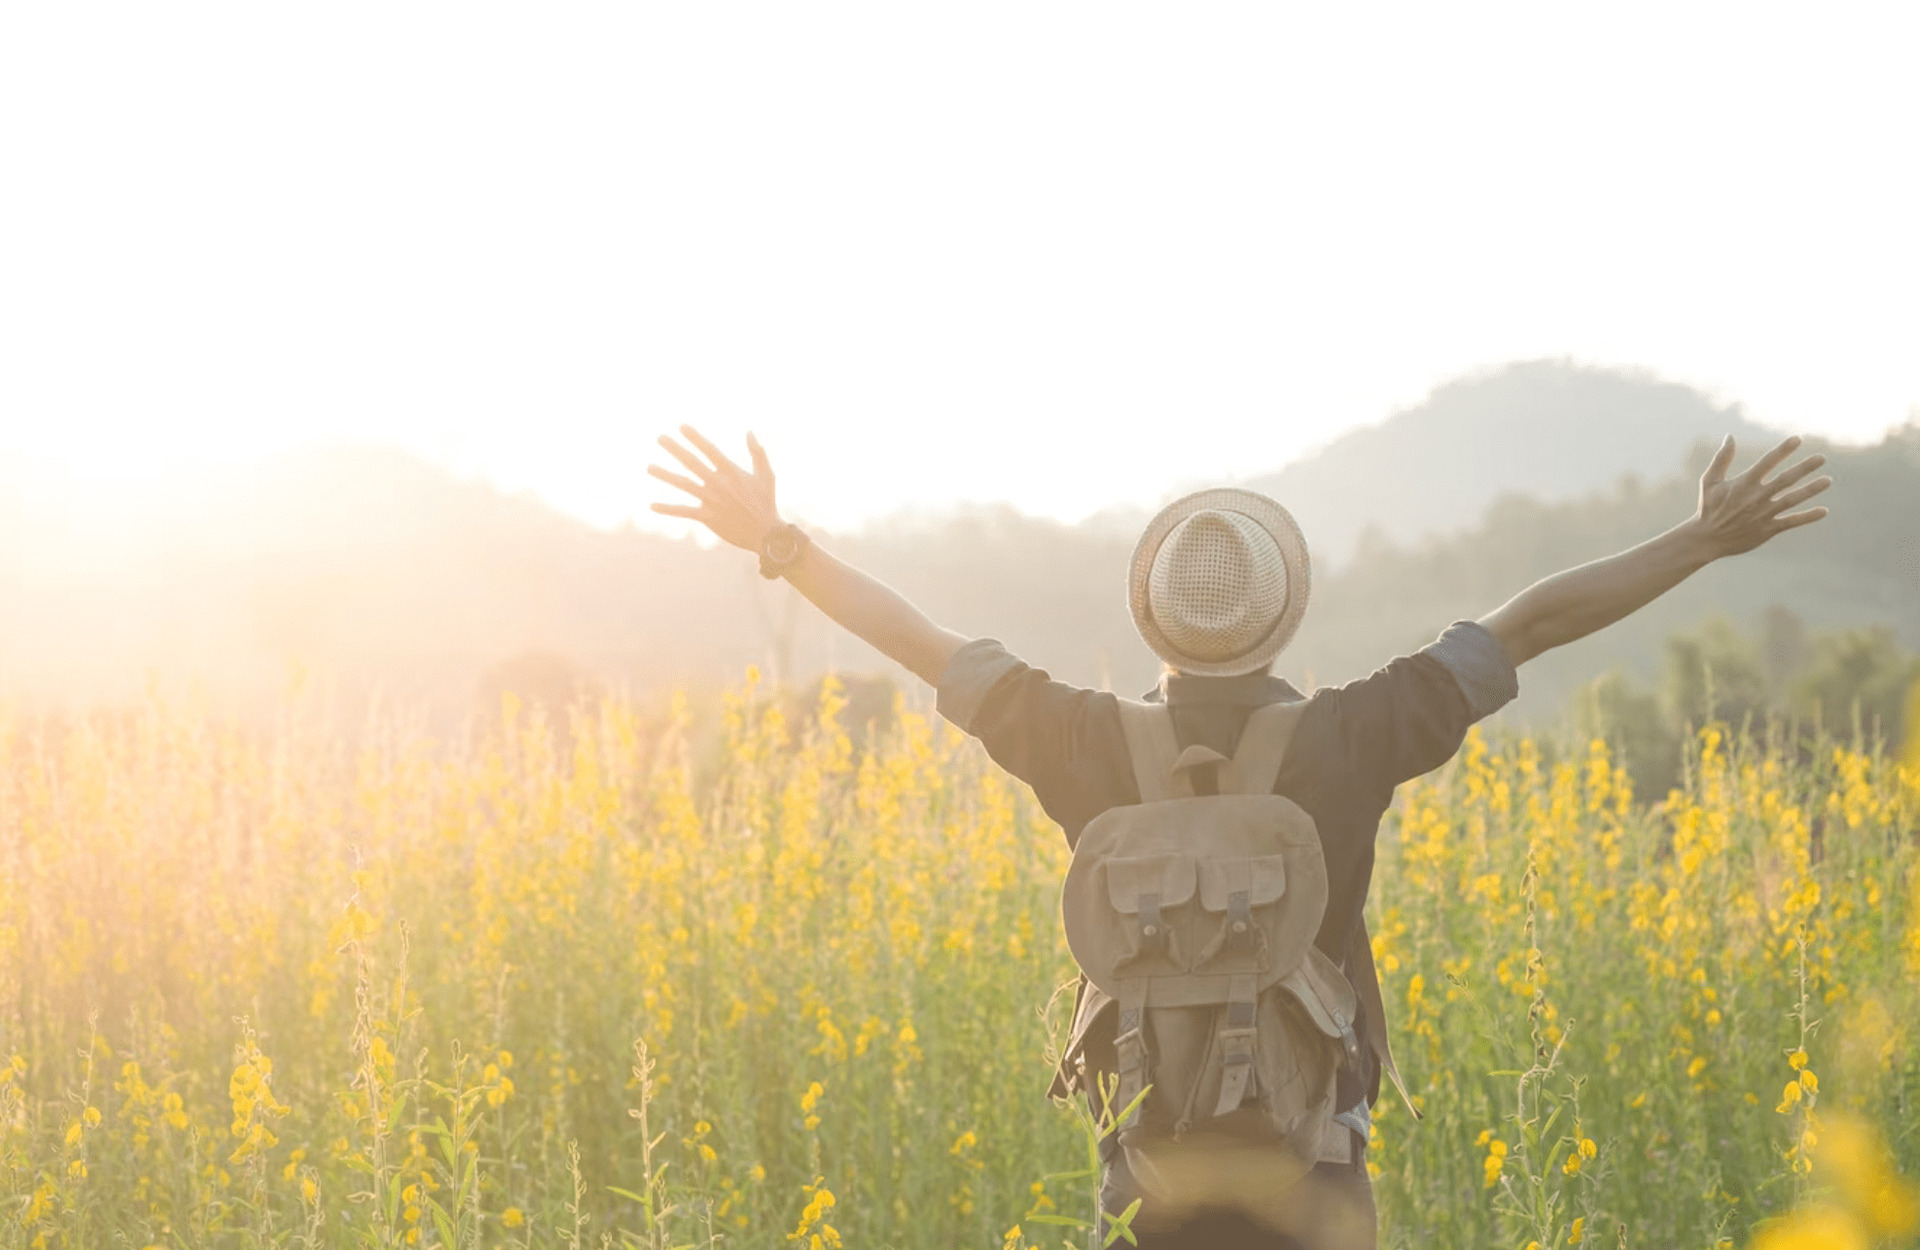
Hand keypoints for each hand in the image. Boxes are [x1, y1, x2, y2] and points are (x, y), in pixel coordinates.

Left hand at [648, 426, 782, 553]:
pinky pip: (684, 511)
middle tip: (660, 438)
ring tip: (649, 467)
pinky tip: (652, 506)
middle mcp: (718, 484)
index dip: (695, 438)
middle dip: (675, 449)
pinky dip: (668, 509)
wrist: (766, 534)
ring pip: (683, 484)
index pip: (709, 450)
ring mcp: (711, 500)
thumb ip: (758, 453)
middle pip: (692, 462)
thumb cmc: (766, 502)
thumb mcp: (767, 475)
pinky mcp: (707, 517)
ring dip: (665, 475)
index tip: (681, 427)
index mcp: (732, 472)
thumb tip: (749, 432)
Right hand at [1692, 434, 1830, 558]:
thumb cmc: (1708, 507)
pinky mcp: (1768, 529)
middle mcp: (1757, 497)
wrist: (1706, 539)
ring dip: (1811, 489)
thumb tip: (1730, 436)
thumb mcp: (1709, 481)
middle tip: (1822, 458)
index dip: (1783, 450)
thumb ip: (1721, 458)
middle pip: (1786, 479)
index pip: (1767, 462)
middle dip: (1805, 468)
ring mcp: (1764, 514)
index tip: (1797, 439)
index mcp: (1744, 483)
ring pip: (1793, 499)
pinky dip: (1808, 517)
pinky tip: (1823, 511)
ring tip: (1828, 480)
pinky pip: (1791, 521)